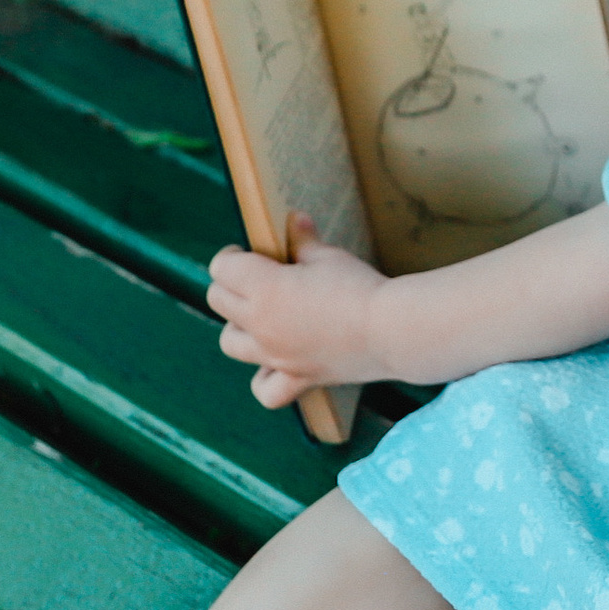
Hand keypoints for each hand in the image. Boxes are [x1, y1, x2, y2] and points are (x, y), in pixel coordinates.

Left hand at [206, 215, 392, 407]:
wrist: (390, 330)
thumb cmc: (359, 287)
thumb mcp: (329, 256)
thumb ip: (304, 240)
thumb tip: (294, 220)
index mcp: (265, 288)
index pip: (222, 269)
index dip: (231, 257)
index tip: (248, 253)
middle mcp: (260, 325)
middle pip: (218, 301)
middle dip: (230, 284)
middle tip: (254, 277)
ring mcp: (274, 356)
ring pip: (230, 343)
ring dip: (238, 327)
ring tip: (261, 316)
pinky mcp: (296, 379)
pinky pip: (264, 389)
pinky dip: (264, 378)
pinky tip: (276, 364)